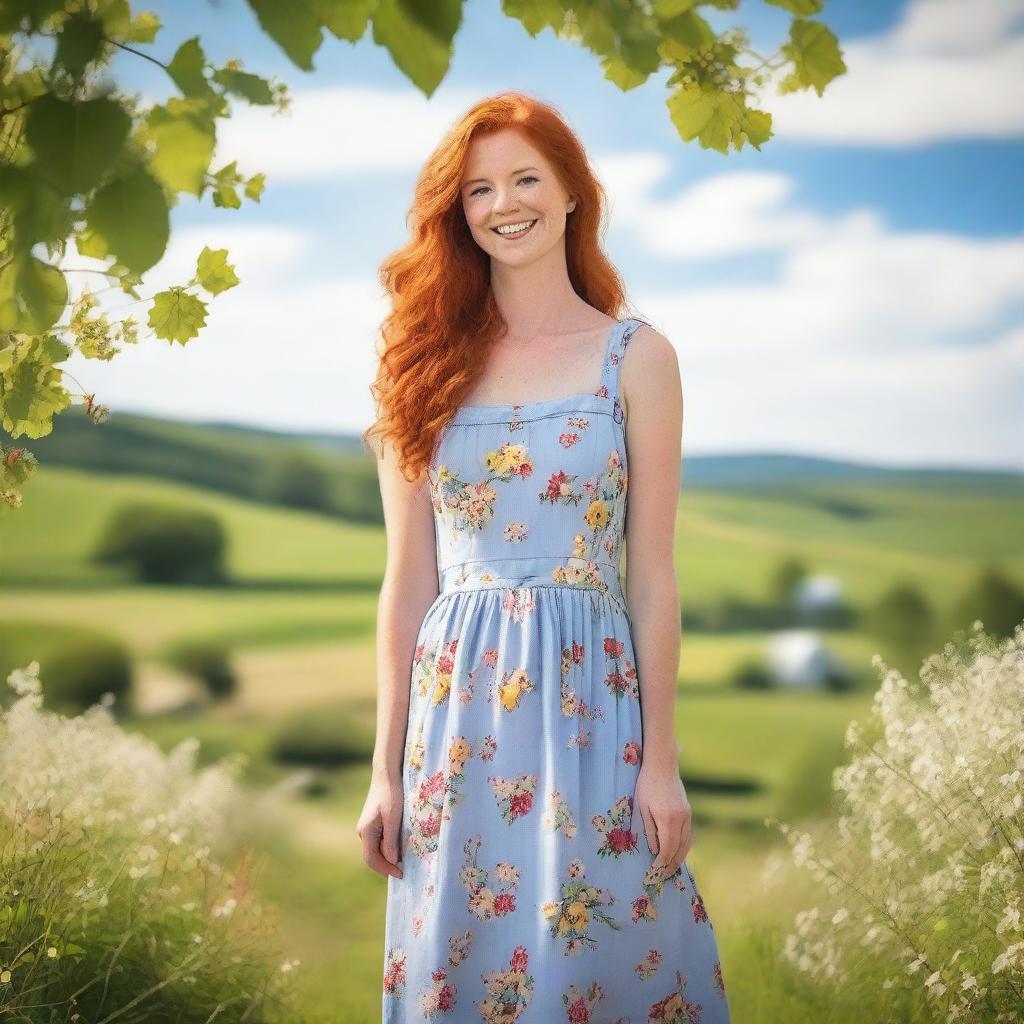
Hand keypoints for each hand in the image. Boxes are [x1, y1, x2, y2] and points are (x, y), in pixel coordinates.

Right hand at [356, 773, 404, 878]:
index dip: (385, 870)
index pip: (372, 859)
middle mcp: (363, 832)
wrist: (386, 775)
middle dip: (387, 865)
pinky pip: (379, 841)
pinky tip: (401, 846)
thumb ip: (391, 840)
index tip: (401, 874)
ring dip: (389, 856)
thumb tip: (391, 861)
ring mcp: (367, 828)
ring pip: (377, 849)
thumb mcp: (393, 818)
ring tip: (405, 860)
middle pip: (373, 856)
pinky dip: (389, 847)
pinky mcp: (373, 823)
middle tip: (404, 871)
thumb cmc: (391, 794)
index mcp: (366, 831)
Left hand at [633, 755, 692, 879]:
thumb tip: (654, 851)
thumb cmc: (647, 784)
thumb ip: (649, 830)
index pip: (667, 849)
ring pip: (687, 843)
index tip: (654, 873)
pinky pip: (688, 835)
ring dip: (679, 858)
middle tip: (663, 877)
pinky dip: (684, 846)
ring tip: (670, 869)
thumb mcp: (642, 807)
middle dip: (671, 865)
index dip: (661, 863)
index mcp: (668, 819)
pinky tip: (677, 852)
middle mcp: (681, 819)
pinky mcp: (688, 812)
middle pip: (679, 849)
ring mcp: (687, 815)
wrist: (662, 765)